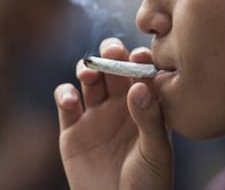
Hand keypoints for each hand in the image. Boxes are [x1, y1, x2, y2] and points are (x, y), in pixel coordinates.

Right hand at [54, 38, 172, 189]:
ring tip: (90, 73)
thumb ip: (149, 118)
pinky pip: (66, 103)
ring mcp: (97, 114)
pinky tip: (71, 99)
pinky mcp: (73, 129)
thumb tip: (139, 85)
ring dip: (88, 68)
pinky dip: (65, 94)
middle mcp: (121, 104)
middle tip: (111, 51)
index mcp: (146, 104)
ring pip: (90, 79)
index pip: (143, 73)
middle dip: (112, 54)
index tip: (141, 55)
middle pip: (114, 68)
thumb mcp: (156, 150)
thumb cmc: (149, 180)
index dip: (141, 60)